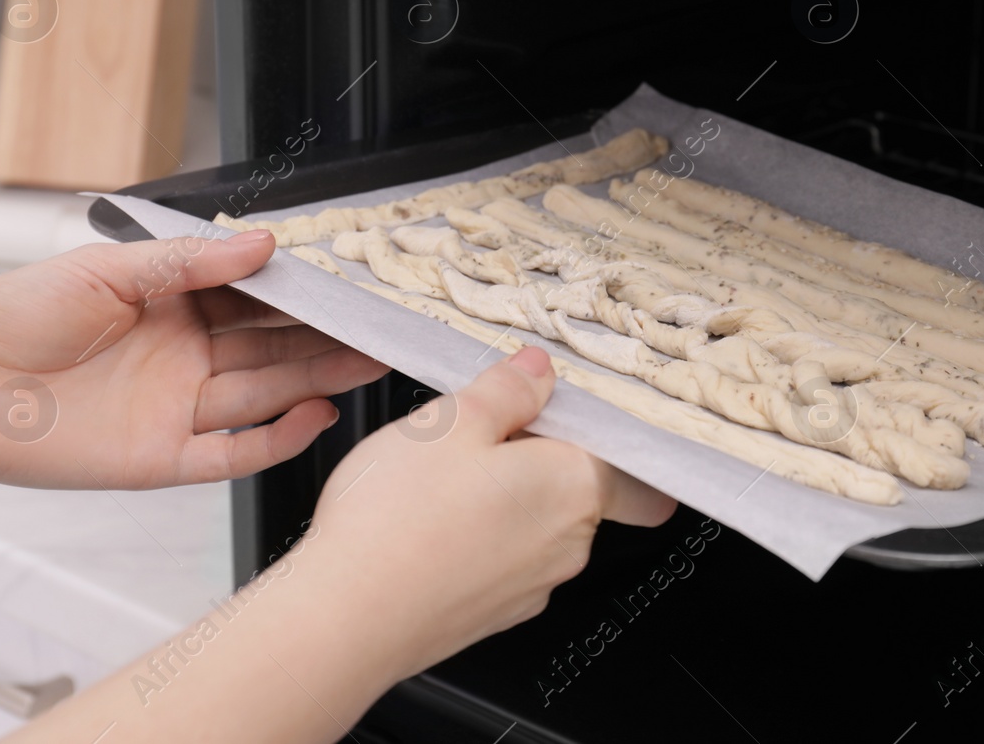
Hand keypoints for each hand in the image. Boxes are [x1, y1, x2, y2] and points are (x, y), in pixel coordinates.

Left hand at [0, 232, 386, 489]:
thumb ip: (189, 262)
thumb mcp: (107, 270)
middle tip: (383, 327)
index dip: (305, 294)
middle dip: (329, 338)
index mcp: (175, 306)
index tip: (352, 282)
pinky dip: (278, 438)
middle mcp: (186, 357)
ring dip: (319, 379)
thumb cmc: (14, 315)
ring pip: (266, 394)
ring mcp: (179, 408)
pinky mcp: (164, 458)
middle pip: (274, 348)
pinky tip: (315, 416)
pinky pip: (234, 452)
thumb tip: (264, 245)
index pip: (257, 299)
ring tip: (370, 362)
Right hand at [1, 347, 676, 743]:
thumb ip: (504, 390)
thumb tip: (536, 363)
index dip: (646, 427)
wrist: (330, 620)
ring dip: (511, 476)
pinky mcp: (473, 603)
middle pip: (586, 481)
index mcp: (566, 490)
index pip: (643, 460)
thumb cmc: (387, 524)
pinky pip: (492, 546)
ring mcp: (518, 580)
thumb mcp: (447, 424)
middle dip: (559, 440)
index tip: (654, 401)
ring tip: (465, 435)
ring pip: (535, 513)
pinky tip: (429, 493)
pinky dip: (476, 515)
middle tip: (527, 396)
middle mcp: (556, 543)